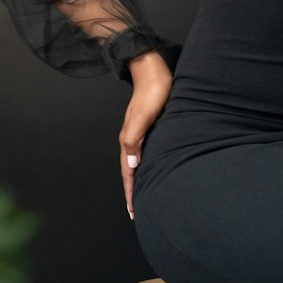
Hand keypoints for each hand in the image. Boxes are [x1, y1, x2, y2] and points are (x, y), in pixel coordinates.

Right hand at [120, 52, 173, 218]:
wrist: (153, 70)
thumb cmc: (153, 92)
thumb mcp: (144, 116)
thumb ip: (135, 139)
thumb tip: (132, 163)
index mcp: (129, 140)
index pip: (129, 172)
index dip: (131, 192)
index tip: (133, 211)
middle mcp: (132, 139)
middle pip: (131, 172)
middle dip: (133, 192)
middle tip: (136, 211)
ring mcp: (139, 134)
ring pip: (137, 164)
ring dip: (138, 181)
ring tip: (142, 196)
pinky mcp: (148, 128)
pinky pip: (144, 154)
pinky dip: (145, 167)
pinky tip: (152, 170)